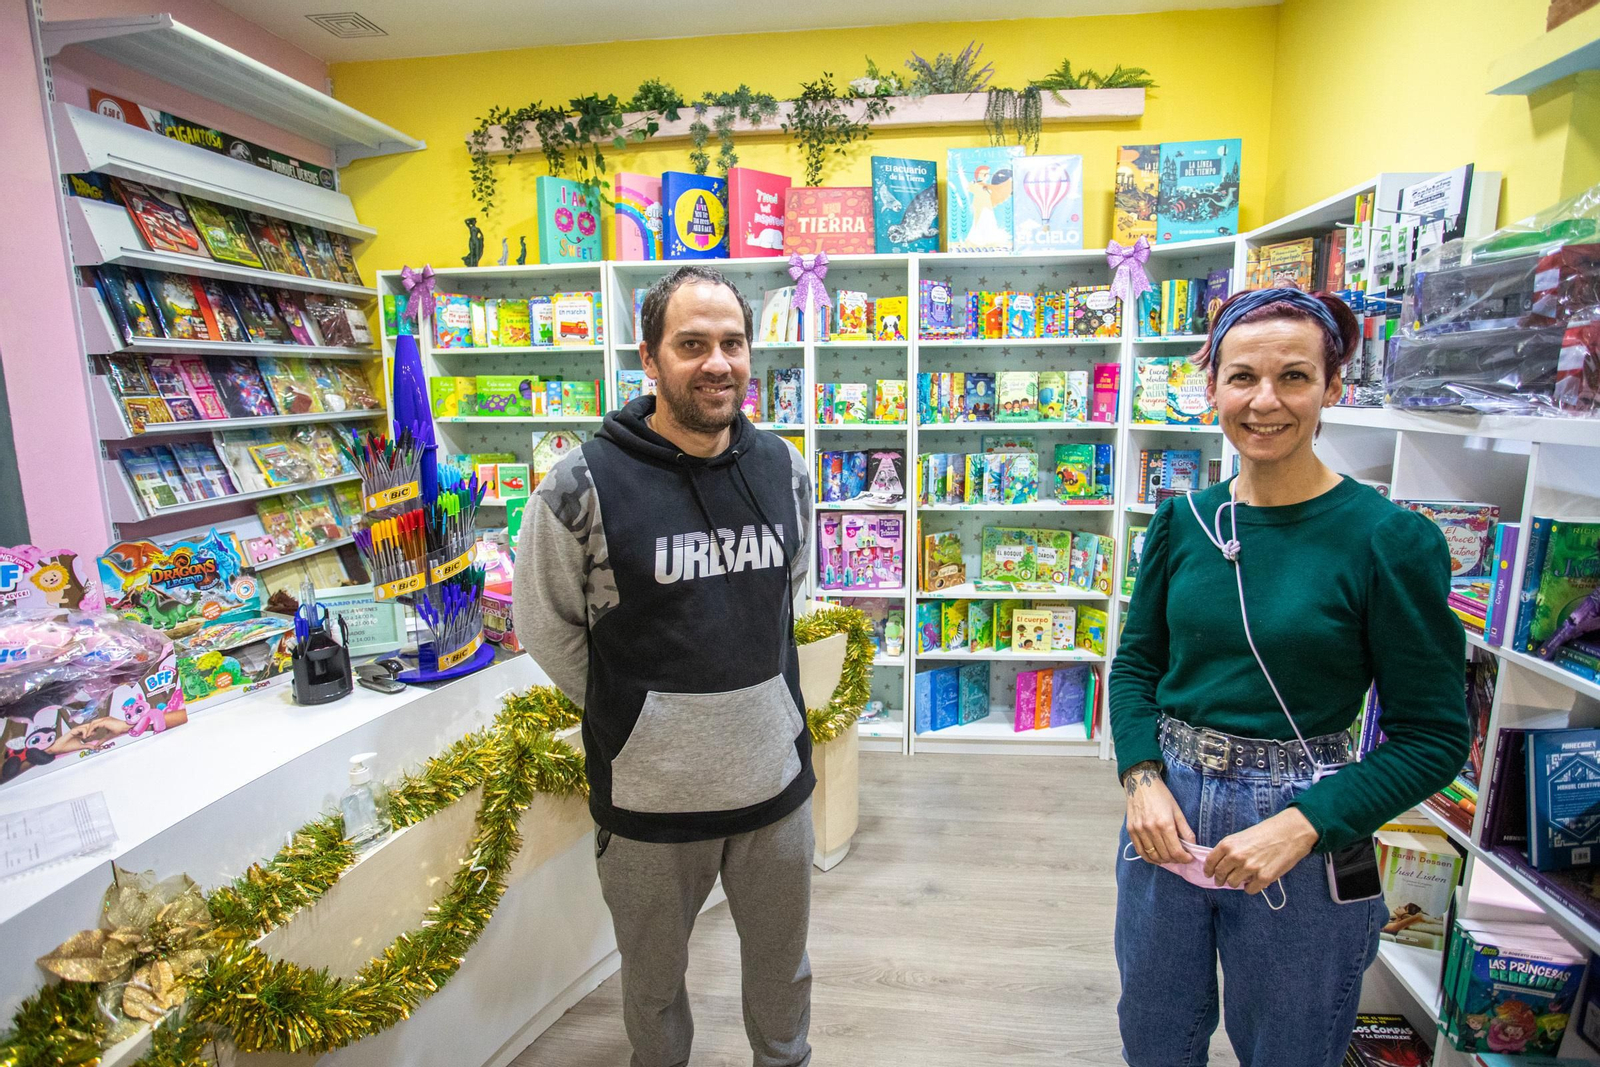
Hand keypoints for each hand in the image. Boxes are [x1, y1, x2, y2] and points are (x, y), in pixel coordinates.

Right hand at [1123, 761, 1194, 864]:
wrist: (1140, 784)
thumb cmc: (1161, 795)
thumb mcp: (1177, 810)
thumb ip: (1186, 830)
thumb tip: (1192, 846)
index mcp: (1165, 824)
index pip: (1176, 851)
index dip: (1185, 858)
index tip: (1189, 858)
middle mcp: (1150, 829)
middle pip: (1165, 855)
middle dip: (1175, 859)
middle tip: (1180, 856)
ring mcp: (1139, 831)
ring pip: (1152, 856)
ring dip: (1163, 860)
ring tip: (1169, 857)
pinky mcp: (1131, 831)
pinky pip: (1140, 851)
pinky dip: (1149, 858)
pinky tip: (1156, 857)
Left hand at [1203, 808, 1319, 893]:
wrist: (1290, 833)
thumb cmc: (1266, 832)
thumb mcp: (1242, 836)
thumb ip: (1230, 850)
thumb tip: (1222, 865)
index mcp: (1228, 844)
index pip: (1211, 862)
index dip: (1208, 870)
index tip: (1209, 874)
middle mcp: (1236, 857)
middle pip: (1220, 875)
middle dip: (1219, 880)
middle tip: (1221, 882)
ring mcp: (1249, 868)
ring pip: (1233, 884)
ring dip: (1236, 883)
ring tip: (1242, 879)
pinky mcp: (1263, 878)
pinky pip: (1249, 890)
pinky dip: (1250, 888)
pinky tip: (1254, 882)